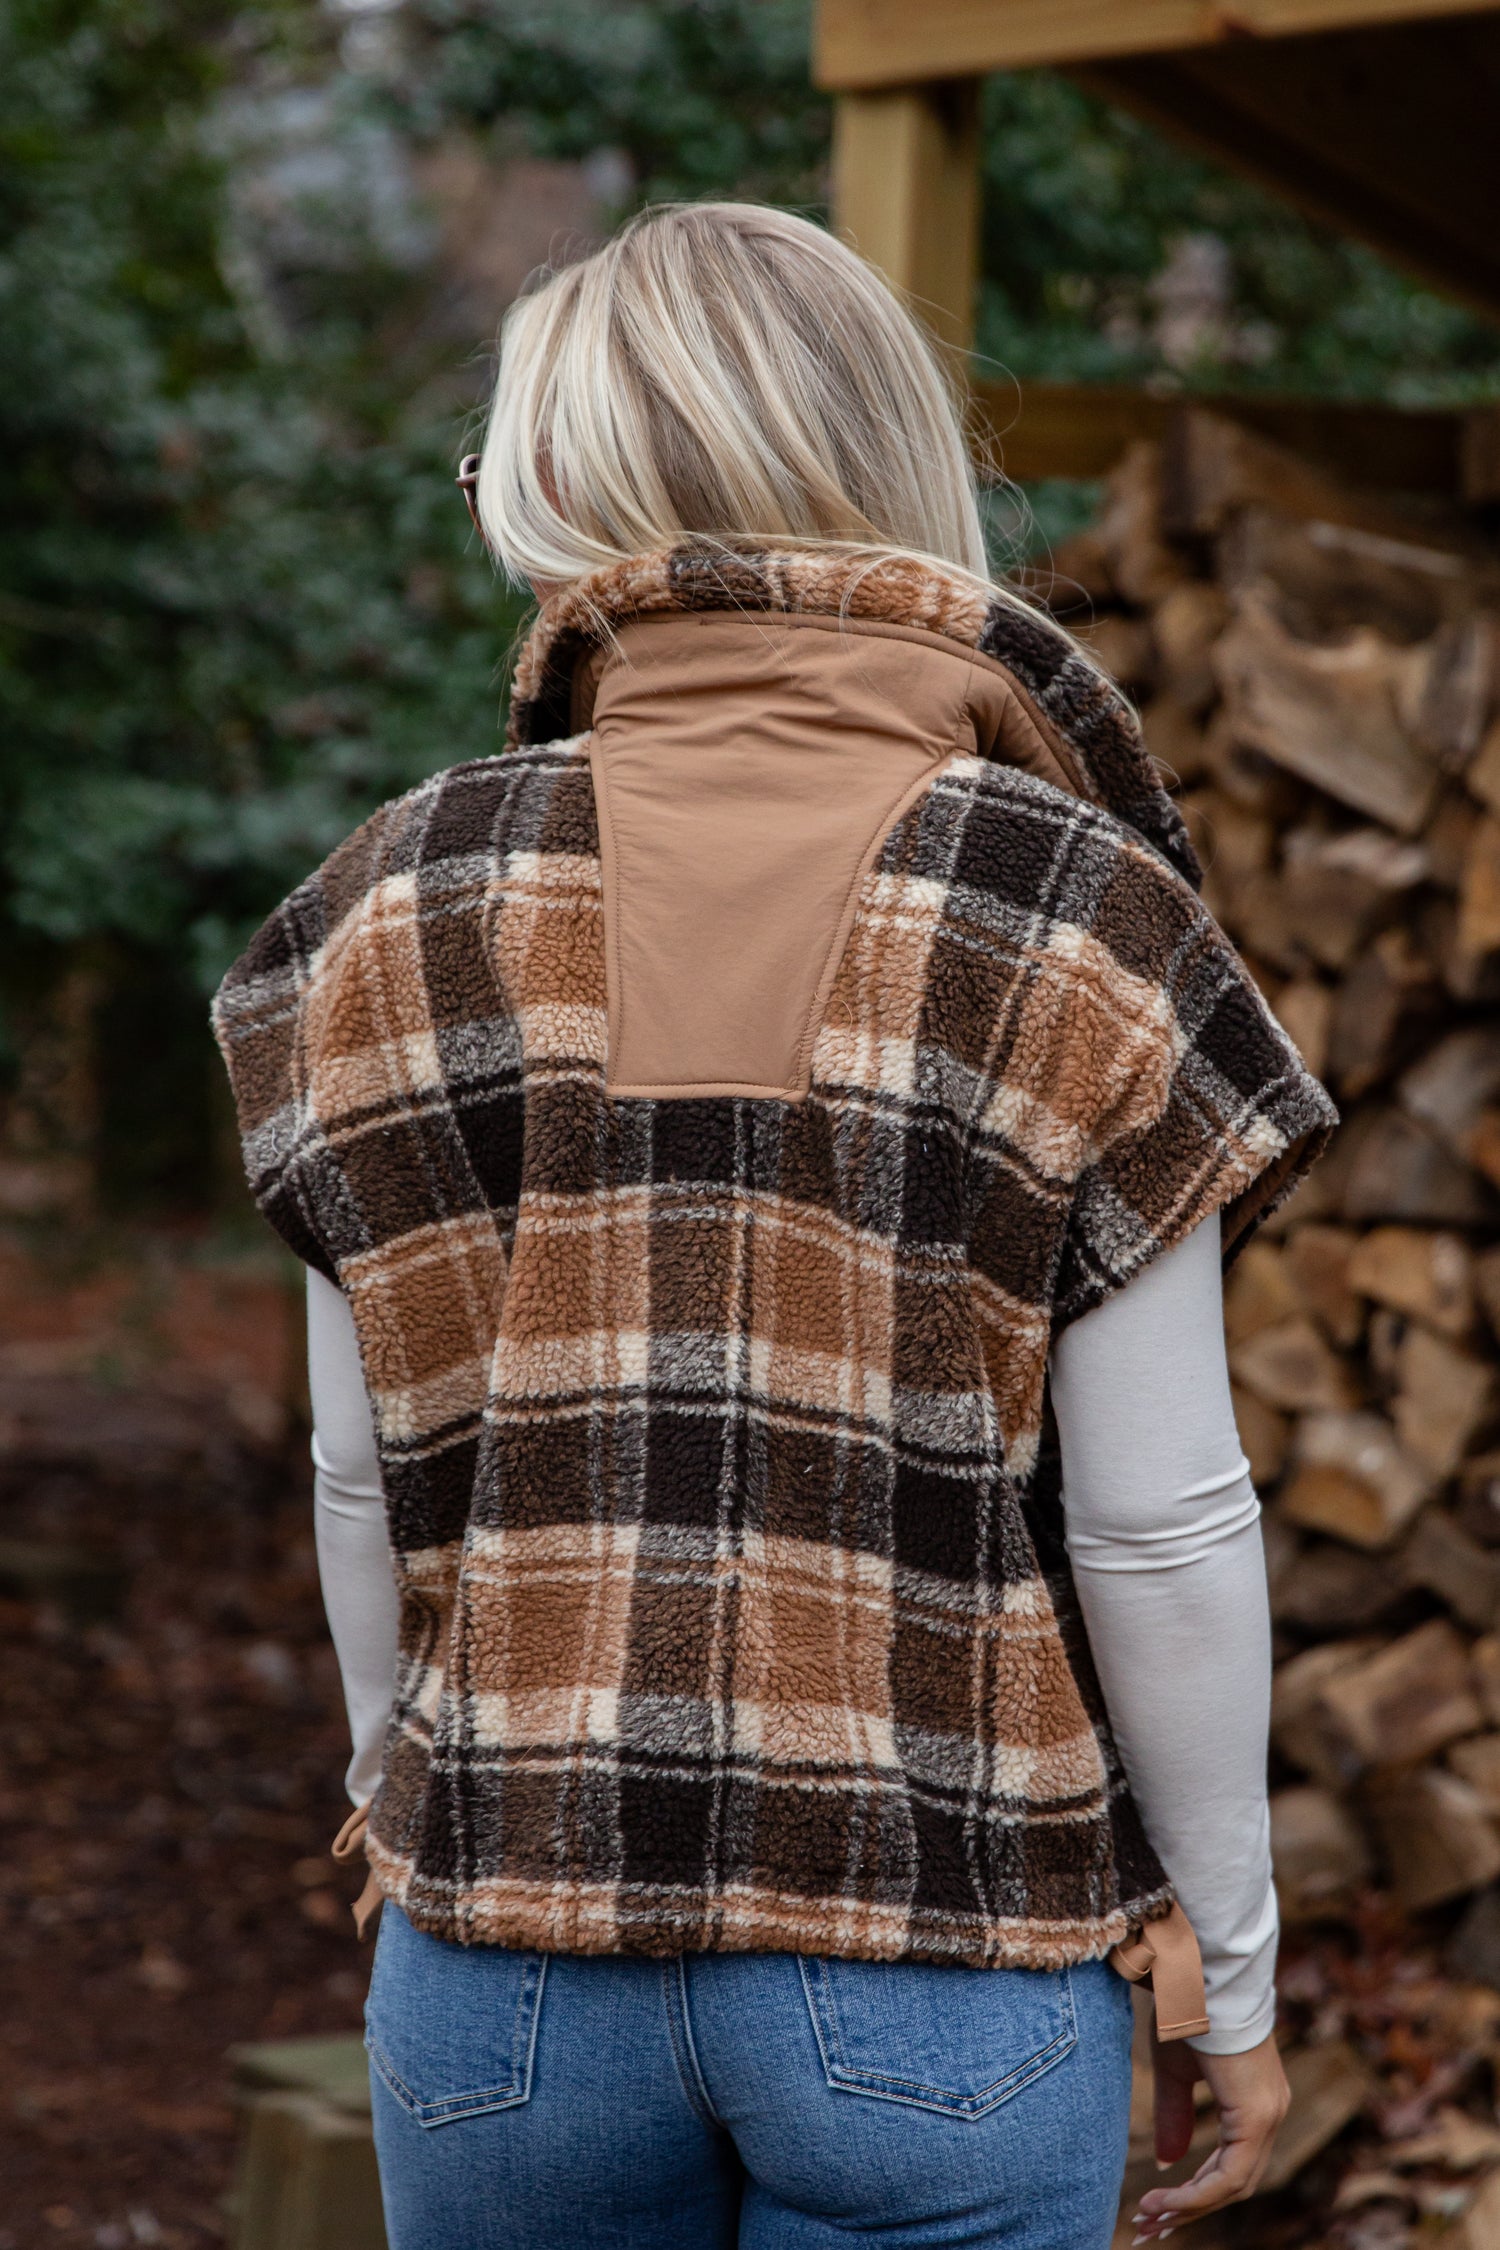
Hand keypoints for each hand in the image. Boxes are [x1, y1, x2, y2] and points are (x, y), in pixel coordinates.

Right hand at [1132, 2031, 1288, 2240]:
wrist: (1199, 1975)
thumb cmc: (1187, 2012)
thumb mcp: (1175, 2071)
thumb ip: (1175, 2115)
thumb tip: (1171, 2163)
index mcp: (1255, 2101)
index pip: (1232, 2164)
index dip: (1195, 2191)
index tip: (1158, 2209)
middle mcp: (1270, 2112)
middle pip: (1234, 2183)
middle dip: (1190, 2209)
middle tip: (1149, 2227)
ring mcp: (1268, 2115)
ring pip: (1234, 2185)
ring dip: (1190, 2207)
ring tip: (1149, 2217)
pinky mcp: (1257, 2116)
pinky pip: (1231, 2176)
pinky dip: (1198, 2194)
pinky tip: (1165, 2201)